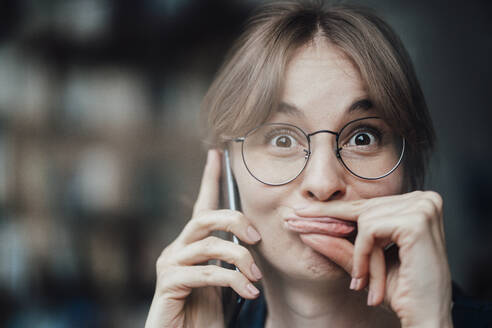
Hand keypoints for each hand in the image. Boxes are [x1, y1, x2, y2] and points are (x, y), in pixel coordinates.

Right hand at [145, 149, 262, 327]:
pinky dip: (232, 280)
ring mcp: (170, 265)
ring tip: (256, 278)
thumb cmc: (205, 313)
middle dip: (235, 221)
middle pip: (205, 217)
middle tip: (257, 237)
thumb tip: (255, 239)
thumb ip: (232, 260)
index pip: (202, 205)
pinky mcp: (168, 285)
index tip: (217, 155)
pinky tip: (249, 292)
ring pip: (208, 244)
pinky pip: (205, 273)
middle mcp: (177, 249)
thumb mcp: (225, 281)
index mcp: (192, 245)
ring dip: (239, 258)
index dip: (210, 179)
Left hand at [298, 191, 452, 327]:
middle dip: (326, 222)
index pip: (365, 205)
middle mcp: (423, 199)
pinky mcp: (416, 221)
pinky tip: (366, 277)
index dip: (330, 212)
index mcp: (415, 204)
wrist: (425, 317)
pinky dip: (363, 254)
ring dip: (358, 254)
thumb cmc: (401, 292)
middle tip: (292, 223)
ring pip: (363, 220)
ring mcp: (423, 207)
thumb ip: (341, 245)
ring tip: (362, 281)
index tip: (298, 214)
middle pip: (360, 208)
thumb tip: (308, 230)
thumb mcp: (365, 262)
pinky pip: (369, 230)